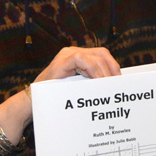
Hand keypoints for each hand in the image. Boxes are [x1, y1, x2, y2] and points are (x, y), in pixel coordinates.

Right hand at [0, 47, 121, 142]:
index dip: (113, 66)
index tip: (120, 81)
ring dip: (105, 72)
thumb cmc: (58, 98)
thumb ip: (91, 82)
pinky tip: (98, 82)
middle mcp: (73, 52)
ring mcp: (67, 55)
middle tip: (118, 83)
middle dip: (113, 67)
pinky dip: (94, 71)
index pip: (102, 55)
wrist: (34, 102)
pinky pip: (84, 60)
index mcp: (78, 57)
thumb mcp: (79, 88)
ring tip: (109, 86)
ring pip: (96, 57)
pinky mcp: (63, 60)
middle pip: (102, 53)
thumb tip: (113, 85)